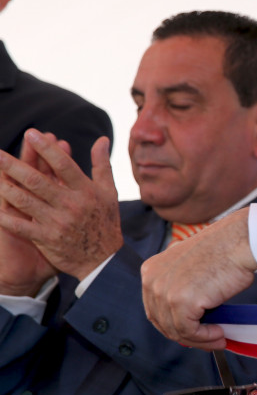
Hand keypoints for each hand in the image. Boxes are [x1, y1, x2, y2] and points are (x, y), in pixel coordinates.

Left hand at [0, 131, 121, 279]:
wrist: (103, 260)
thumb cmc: (106, 221)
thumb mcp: (109, 191)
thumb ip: (102, 164)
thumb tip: (102, 139)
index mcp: (86, 191)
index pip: (64, 165)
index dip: (47, 148)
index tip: (31, 133)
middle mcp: (71, 204)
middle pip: (38, 181)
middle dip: (15, 166)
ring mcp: (57, 222)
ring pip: (26, 201)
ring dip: (7, 188)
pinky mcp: (47, 239)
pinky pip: (22, 226)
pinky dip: (6, 218)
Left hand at [141, 208, 256, 349]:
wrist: (239, 242)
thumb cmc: (225, 250)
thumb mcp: (191, 267)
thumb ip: (182, 286)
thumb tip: (190, 315)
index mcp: (151, 270)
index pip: (155, 309)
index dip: (174, 325)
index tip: (193, 332)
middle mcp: (152, 281)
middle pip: (162, 323)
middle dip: (187, 336)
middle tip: (209, 339)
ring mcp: (165, 291)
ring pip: (176, 330)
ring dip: (199, 339)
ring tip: (218, 338)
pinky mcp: (180, 301)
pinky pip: (189, 331)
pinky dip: (204, 337)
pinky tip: (219, 333)